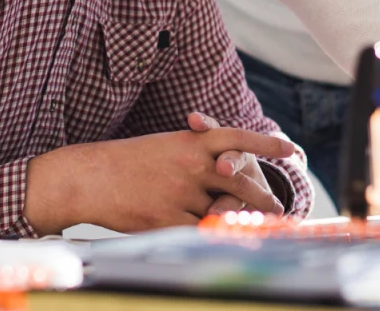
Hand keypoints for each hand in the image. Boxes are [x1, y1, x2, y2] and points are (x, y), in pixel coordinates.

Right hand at [23, 125, 293, 234]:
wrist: (88, 177)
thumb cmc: (126, 162)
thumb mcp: (166, 148)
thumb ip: (196, 156)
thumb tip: (225, 170)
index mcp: (191, 142)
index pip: (237, 138)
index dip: (266, 143)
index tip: (291, 149)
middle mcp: (190, 165)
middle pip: (238, 181)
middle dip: (261, 196)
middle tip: (278, 210)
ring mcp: (179, 193)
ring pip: (218, 210)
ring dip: (233, 219)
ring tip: (251, 228)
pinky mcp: (166, 220)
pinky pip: (197, 232)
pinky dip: (207, 236)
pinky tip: (214, 240)